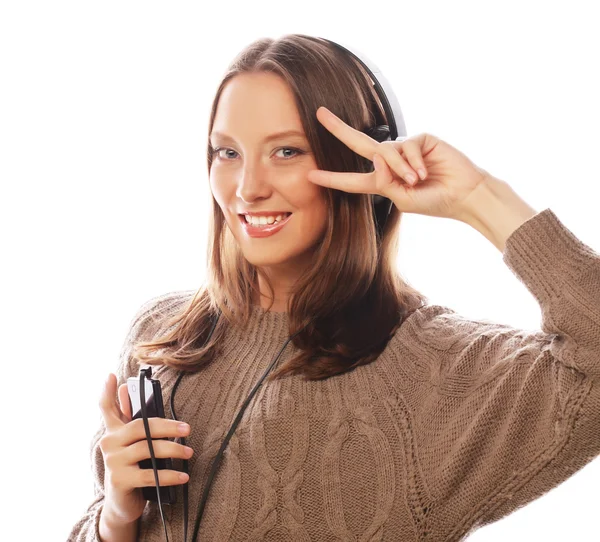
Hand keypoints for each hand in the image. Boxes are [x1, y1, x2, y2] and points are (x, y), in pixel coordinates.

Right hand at [97, 373, 192, 524]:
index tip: (112, 376)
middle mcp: (108, 443)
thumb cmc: (134, 468)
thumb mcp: (134, 445)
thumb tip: (132, 395)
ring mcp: (112, 461)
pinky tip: (183, 476)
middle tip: (187, 429)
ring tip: (188, 452)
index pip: (107, 408)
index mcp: (113, 431)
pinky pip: (149, 475)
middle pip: (140, 426)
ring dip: (172, 450)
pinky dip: (169, 475)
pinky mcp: (119, 480)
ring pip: (147, 449)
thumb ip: (136, 423)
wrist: (122, 504)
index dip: (108, 392)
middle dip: (166, 426)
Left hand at [307, 106, 492, 221]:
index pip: (353, 180)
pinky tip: (424, 172)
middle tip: (319, 114)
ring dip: (399, 169)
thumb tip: (375, 157)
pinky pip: (405, 147)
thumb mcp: (403, 200)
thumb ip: (385, 183)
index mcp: (384, 182)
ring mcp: (406, 149)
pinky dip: (412, 162)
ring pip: (385, 152)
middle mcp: (391, 162)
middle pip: (359, 144)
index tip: (311, 175)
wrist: (465, 194)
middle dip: (338, 129)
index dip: (333, 178)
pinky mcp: (421, 139)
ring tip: (416, 181)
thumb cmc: (435, 201)